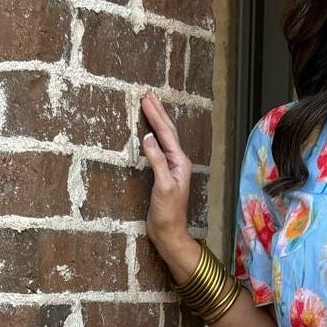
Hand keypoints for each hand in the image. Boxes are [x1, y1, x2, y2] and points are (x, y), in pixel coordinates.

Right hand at [138, 91, 192, 258]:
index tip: (146, 98)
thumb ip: (157, 161)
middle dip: (158, 112)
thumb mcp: (163, 185)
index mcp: (180, 162)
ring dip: (156, 121)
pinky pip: (158, 148)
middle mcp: (177, 161)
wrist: (168, 233)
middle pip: (168, 131)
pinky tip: (148, 133)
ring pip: (164, 138)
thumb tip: (148, 137)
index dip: (156, 114)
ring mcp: (170, 167)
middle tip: (147, 94)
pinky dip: (152, 136)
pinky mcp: (162, 174)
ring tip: (149, 106)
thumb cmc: (168, 212)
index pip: (166, 132)